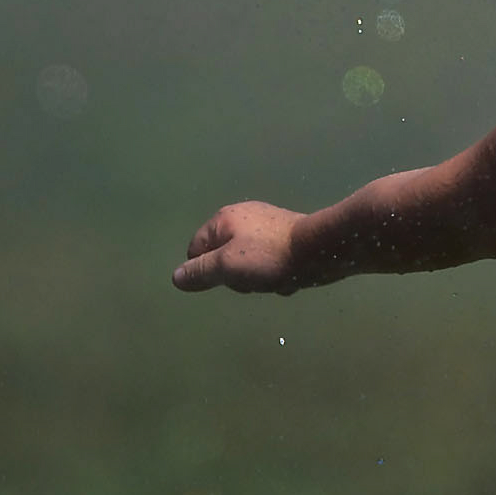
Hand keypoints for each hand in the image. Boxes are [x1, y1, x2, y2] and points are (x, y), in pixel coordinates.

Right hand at [172, 202, 311, 293]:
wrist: (319, 249)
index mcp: (223, 218)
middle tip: (253, 279)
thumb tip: (176, 277)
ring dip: (256, 276)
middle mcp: (242, 215)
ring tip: (273, 278)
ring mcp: (264, 223)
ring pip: (245, 260)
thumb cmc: (269, 258)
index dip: (207, 270)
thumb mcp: (227, 266)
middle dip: (235, 275)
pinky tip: (286, 275)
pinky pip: (267, 259)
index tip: (228, 278)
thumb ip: (200, 271)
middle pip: (221, 256)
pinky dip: (273, 270)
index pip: (195, 250)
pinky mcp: (283, 233)